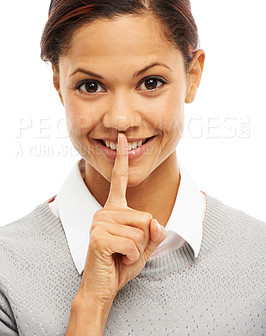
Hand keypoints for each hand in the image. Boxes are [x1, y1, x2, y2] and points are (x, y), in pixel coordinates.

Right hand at [77, 133, 166, 306]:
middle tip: (126, 249)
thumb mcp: (145, 247)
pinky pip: (132, 245)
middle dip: (144, 239)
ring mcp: (100, 223)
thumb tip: (156, 222)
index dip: (122, 158)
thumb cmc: (121, 263)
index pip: (119, 180)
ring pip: (141, 232)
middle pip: (145, 217)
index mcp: (114, 209)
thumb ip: (154, 233)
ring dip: (137, 250)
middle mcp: (105, 211)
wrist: (102, 287)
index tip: (122, 138)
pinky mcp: (98, 237)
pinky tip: (118, 260)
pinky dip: (132, 258)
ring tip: (121, 254)